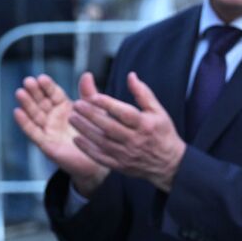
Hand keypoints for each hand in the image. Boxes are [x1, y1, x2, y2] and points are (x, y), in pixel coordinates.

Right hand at [14, 73, 108, 194]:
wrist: (100, 160)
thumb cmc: (98, 134)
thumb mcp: (95, 111)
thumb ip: (89, 94)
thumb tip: (87, 74)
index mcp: (65, 107)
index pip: (53, 94)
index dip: (47, 86)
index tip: (41, 78)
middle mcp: (54, 117)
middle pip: (41, 102)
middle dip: (34, 92)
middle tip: (28, 81)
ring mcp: (49, 130)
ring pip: (35, 115)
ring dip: (26, 104)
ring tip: (20, 92)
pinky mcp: (46, 143)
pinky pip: (33, 132)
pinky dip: (24, 122)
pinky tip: (18, 112)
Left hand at [68, 72, 186, 191]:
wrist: (169, 163)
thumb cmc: (162, 133)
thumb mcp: (158, 111)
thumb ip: (143, 93)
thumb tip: (131, 75)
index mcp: (145, 125)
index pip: (125, 113)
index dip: (108, 104)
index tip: (94, 96)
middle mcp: (135, 140)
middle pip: (109, 127)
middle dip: (91, 115)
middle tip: (77, 105)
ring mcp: (127, 154)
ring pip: (102, 141)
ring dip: (85, 130)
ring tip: (73, 118)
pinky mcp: (120, 165)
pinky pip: (101, 157)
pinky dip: (88, 149)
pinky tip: (77, 139)